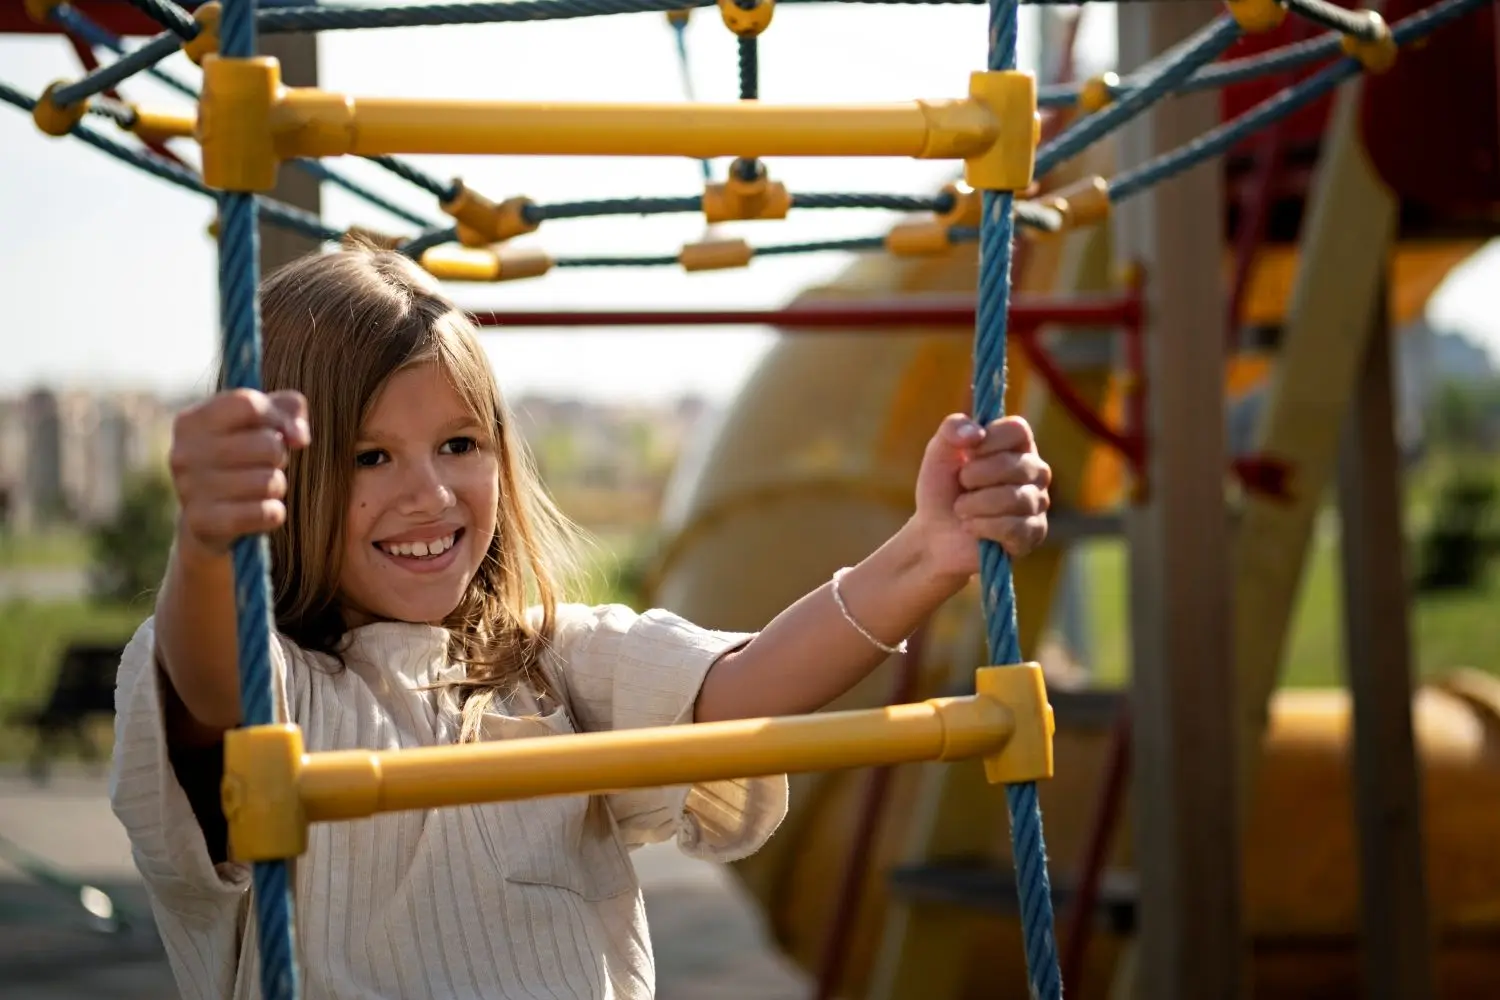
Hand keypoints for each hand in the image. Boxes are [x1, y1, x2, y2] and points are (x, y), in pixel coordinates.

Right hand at [168, 388, 309, 555]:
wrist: (209, 516)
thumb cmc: (243, 456)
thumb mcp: (264, 422)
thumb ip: (290, 409)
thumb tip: (298, 436)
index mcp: (192, 421)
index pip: (248, 404)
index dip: (276, 417)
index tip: (280, 431)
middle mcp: (184, 453)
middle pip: (267, 444)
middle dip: (279, 456)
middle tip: (266, 464)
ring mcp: (190, 489)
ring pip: (269, 482)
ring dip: (276, 486)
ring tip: (260, 487)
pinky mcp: (204, 523)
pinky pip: (266, 513)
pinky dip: (274, 513)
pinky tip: (259, 510)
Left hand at [911, 413, 1051, 578]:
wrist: (935, 534)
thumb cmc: (942, 489)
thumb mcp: (938, 453)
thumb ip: (952, 430)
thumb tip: (977, 433)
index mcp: (1016, 445)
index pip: (1018, 430)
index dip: (990, 440)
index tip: (968, 452)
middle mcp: (1034, 471)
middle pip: (1017, 465)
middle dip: (976, 476)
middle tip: (961, 485)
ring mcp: (1037, 502)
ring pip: (1016, 498)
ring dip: (976, 504)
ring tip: (961, 509)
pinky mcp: (1033, 533)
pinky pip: (1015, 528)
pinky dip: (984, 527)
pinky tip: (971, 527)